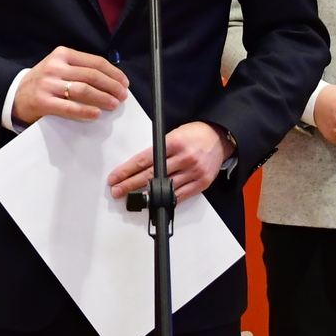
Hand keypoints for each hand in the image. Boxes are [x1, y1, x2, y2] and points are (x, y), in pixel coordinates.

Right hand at [14, 46, 128, 124]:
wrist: (15, 94)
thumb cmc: (44, 81)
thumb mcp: (59, 66)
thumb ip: (79, 68)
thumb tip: (111, 79)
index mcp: (63, 54)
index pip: (95, 62)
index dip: (113, 73)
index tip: (124, 83)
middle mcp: (56, 67)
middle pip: (92, 75)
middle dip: (112, 86)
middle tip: (123, 95)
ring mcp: (49, 84)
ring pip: (83, 90)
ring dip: (103, 98)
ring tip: (114, 104)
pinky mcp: (43, 101)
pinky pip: (69, 107)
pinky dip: (85, 110)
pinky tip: (96, 114)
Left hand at [108, 122, 229, 203]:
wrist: (219, 138)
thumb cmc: (194, 135)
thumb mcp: (174, 134)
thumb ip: (158, 149)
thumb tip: (138, 167)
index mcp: (174, 142)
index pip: (144, 159)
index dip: (127, 170)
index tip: (115, 177)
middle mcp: (184, 158)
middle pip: (151, 175)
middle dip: (130, 184)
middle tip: (117, 190)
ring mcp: (194, 172)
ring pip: (164, 187)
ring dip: (145, 194)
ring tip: (131, 198)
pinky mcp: (201, 183)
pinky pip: (180, 195)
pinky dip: (165, 199)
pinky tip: (153, 201)